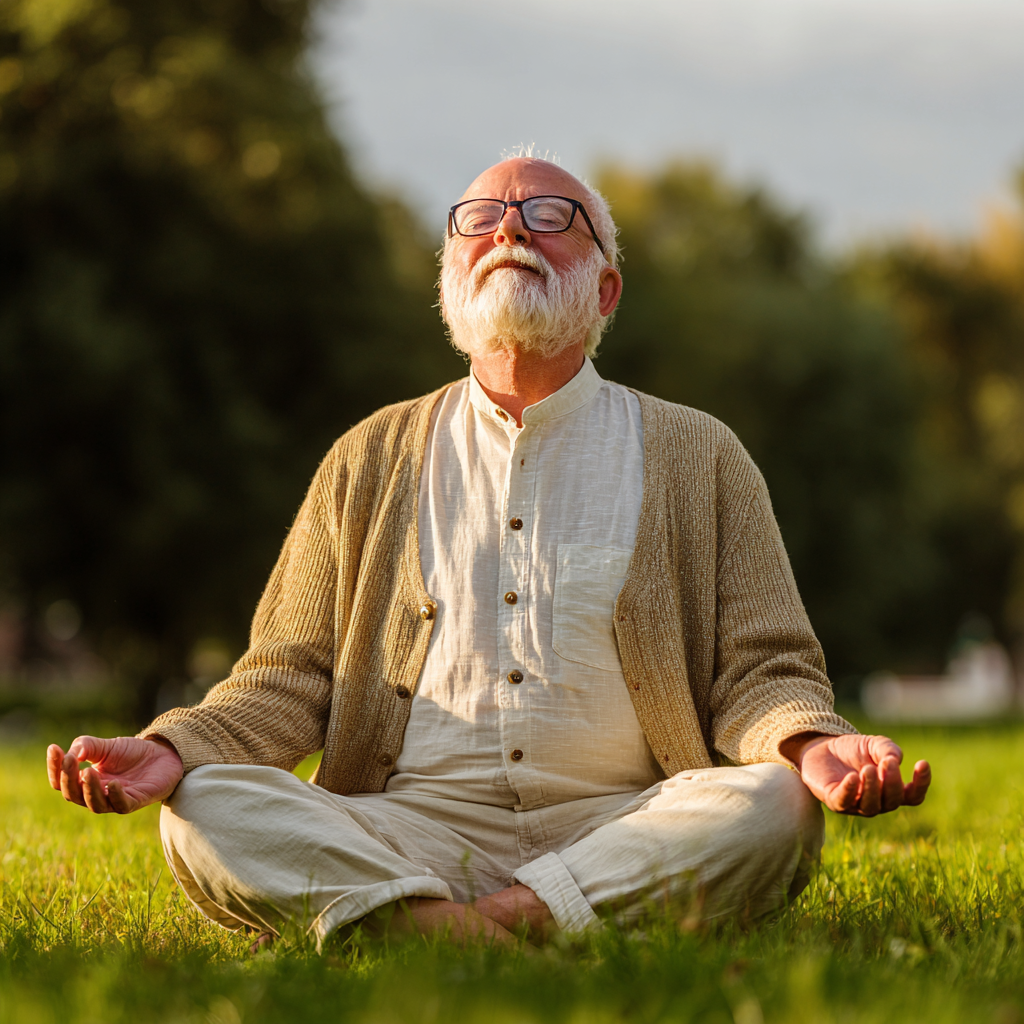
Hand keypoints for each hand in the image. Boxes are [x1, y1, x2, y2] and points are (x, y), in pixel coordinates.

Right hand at [46, 735, 183, 813]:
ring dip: (89, 789)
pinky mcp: (136, 801)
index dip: (55, 768)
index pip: (61, 781)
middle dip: (68, 779)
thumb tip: (71, 753)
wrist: (164, 753)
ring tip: (88, 771)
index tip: (53, 748)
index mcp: (85, 781)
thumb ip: (86, 746)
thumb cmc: (132, 753)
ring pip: (95, 804)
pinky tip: (113, 783)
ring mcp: (116, 799)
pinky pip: (121, 805)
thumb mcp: (106, 745)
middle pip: (73, 795)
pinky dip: (115, 796)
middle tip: (70, 760)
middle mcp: (97, 794)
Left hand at [780, 732, 930, 815]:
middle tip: (887, 762)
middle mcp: (876, 801)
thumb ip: (888, 749)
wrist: (821, 747)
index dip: (922, 784)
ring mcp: (855, 804)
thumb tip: (895, 759)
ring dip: (872, 788)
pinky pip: (844, 802)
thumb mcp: (873, 744)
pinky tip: (853, 777)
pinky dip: (850, 791)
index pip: (913, 796)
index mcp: (890, 789)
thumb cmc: (852, 750)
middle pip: (892, 801)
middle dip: (892, 782)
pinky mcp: (834, 801)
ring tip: (868, 769)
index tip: (922, 763)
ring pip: (871, 806)